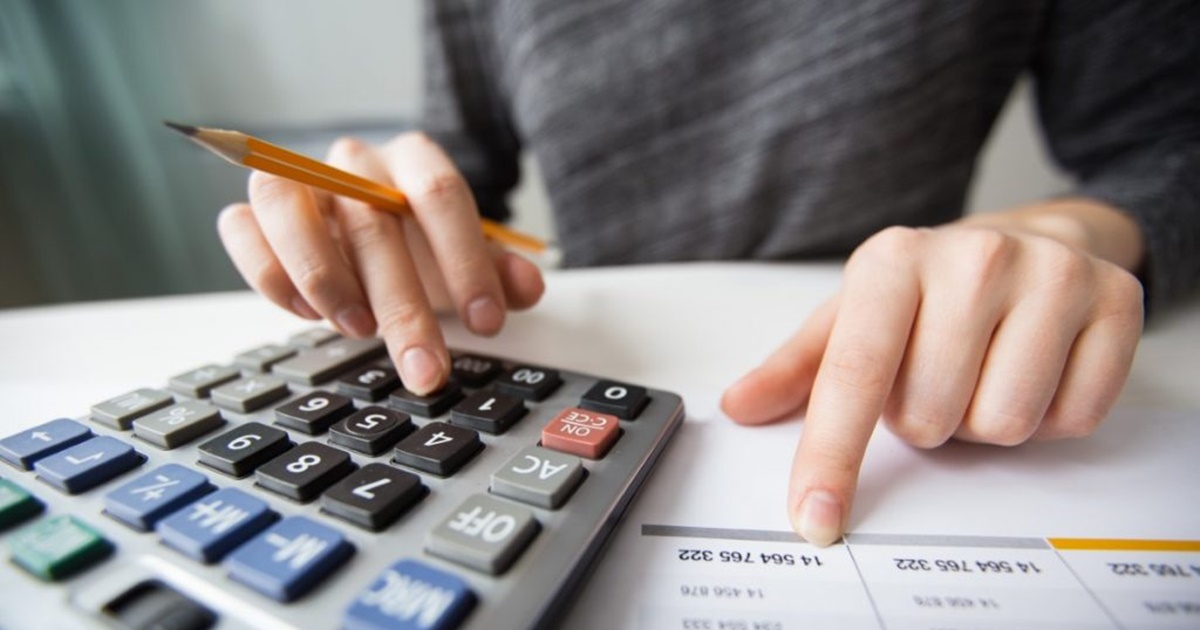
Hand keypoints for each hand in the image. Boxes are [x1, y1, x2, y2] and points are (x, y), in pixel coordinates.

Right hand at [217, 133, 544, 393]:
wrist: (369, 229)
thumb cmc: (421, 247)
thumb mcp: (465, 261)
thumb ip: (498, 274)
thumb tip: (527, 288)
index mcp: (414, 159)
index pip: (440, 194)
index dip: (465, 260)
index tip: (486, 323)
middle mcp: (353, 162)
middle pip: (372, 222)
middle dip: (404, 307)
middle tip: (426, 370)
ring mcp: (297, 180)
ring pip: (286, 206)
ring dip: (321, 276)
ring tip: (359, 332)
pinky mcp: (254, 211)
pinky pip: (240, 227)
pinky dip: (269, 274)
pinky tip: (307, 315)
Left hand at [720, 199, 1145, 545]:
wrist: (1031, 237)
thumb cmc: (930, 288)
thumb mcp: (853, 315)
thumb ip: (797, 368)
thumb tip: (739, 406)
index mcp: (892, 261)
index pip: (854, 376)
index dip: (831, 455)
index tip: (816, 515)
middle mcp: (973, 258)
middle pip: (929, 419)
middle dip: (926, 418)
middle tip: (937, 373)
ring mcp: (1051, 275)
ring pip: (1000, 425)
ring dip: (984, 421)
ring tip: (983, 370)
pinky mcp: (1117, 301)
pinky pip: (1071, 419)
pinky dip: (1048, 417)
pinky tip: (1036, 368)